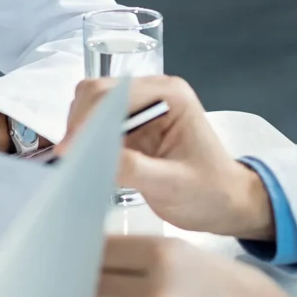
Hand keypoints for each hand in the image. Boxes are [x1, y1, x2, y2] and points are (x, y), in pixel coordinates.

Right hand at [63, 76, 272, 237]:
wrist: (227, 204)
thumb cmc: (210, 192)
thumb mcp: (172, 184)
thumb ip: (132, 169)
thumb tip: (89, 159)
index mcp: (169, 95)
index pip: (112, 94)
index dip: (86, 121)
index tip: (69, 152)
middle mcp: (152, 93)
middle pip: (95, 94)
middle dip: (78, 126)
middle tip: (69, 161)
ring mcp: (140, 108)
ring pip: (90, 108)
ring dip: (79, 134)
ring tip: (78, 165)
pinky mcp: (131, 127)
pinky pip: (95, 127)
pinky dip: (85, 144)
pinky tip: (87, 166)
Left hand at [94, 235, 296, 296]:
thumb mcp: (207, 262)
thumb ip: (160, 260)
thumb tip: (115, 261)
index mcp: (167, 256)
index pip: (103, 250)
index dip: (100, 257)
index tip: (101, 263)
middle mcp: (154, 292)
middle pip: (96, 285)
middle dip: (107, 288)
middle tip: (123, 293)